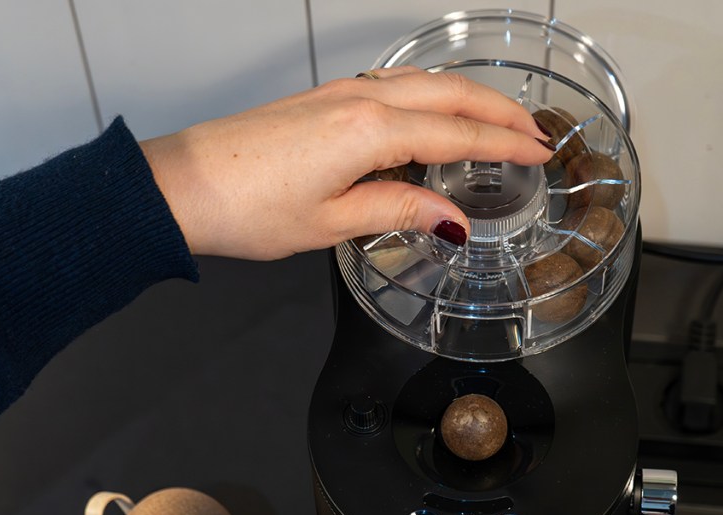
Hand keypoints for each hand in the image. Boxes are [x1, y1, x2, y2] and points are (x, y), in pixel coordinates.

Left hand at [140, 66, 553, 260]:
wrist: (182, 185)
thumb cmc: (248, 208)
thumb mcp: (331, 222)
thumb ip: (399, 210)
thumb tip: (453, 219)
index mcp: (370, 131)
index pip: (457, 134)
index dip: (504, 145)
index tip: (540, 154)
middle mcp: (361, 99)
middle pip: (450, 94)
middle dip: (499, 111)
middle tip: (537, 132)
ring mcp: (341, 92)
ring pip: (424, 83)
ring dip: (468, 99)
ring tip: (500, 121)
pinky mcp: (324, 99)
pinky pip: (395, 87)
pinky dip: (432, 98)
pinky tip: (436, 117)